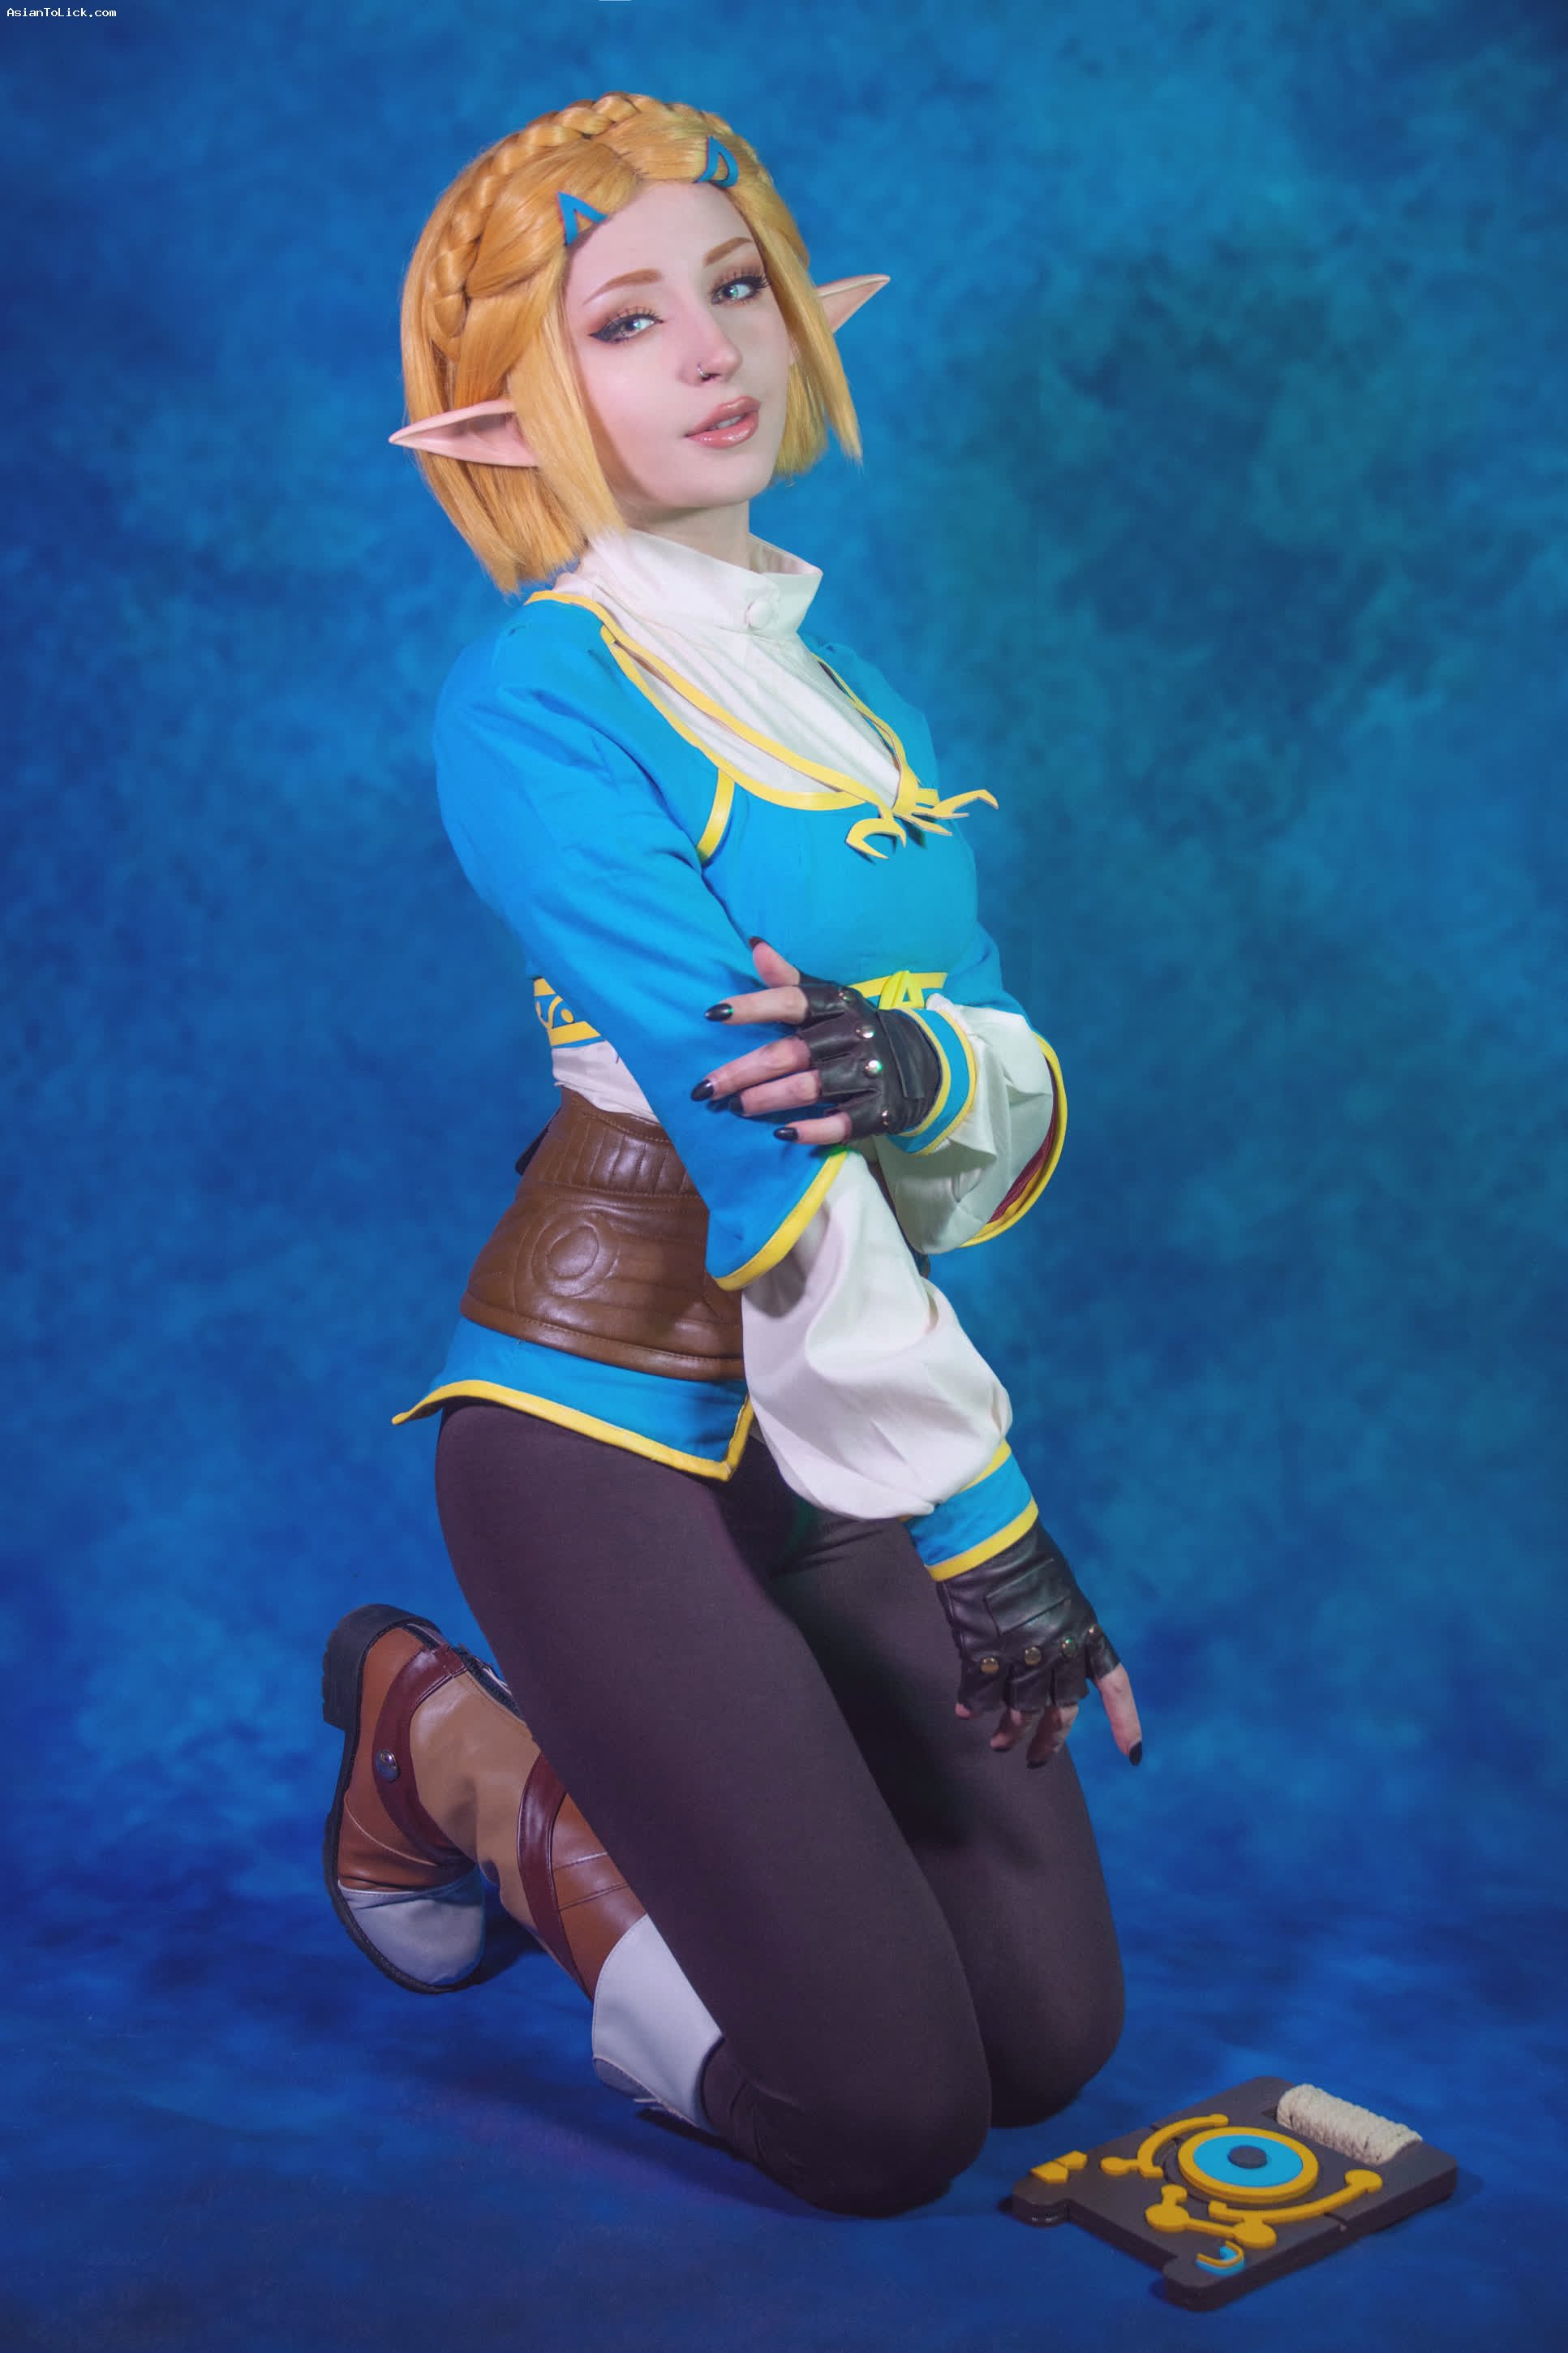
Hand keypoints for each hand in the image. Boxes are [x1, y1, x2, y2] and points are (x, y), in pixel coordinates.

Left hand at [692, 939, 939, 1144]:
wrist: (924, 1062)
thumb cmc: (856, 1029)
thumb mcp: (830, 999)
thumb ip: (790, 980)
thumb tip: (754, 945)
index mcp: (838, 1005)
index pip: (793, 1001)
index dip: (754, 1006)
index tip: (713, 1014)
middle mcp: (854, 1036)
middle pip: (791, 1054)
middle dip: (744, 1071)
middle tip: (708, 1087)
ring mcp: (869, 1073)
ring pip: (811, 1087)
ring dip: (769, 1099)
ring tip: (737, 1107)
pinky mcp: (880, 1110)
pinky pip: (841, 1123)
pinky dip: (812, 1130)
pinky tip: (783, 1134)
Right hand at [943, 1521, 1141, 1769]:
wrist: (988, 1537)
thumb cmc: (1023, 1554)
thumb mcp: (1061, 1593)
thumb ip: (1064, 1631)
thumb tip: (1059, 1668)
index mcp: (1085, 1631)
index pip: (1114, 1684)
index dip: (1125, 1721)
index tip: (1133, 1754)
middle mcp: (1059, 1650)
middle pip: (1062, 1711)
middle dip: (1050, 1740)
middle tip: (1036, 1758)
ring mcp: (1023, 1655)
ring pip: (1021, 1711)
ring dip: (1010, 1732)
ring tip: (1000, 1743)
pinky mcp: (986, 1654)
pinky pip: (980, 1695)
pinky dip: (972, 1707)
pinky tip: (965, 1714)